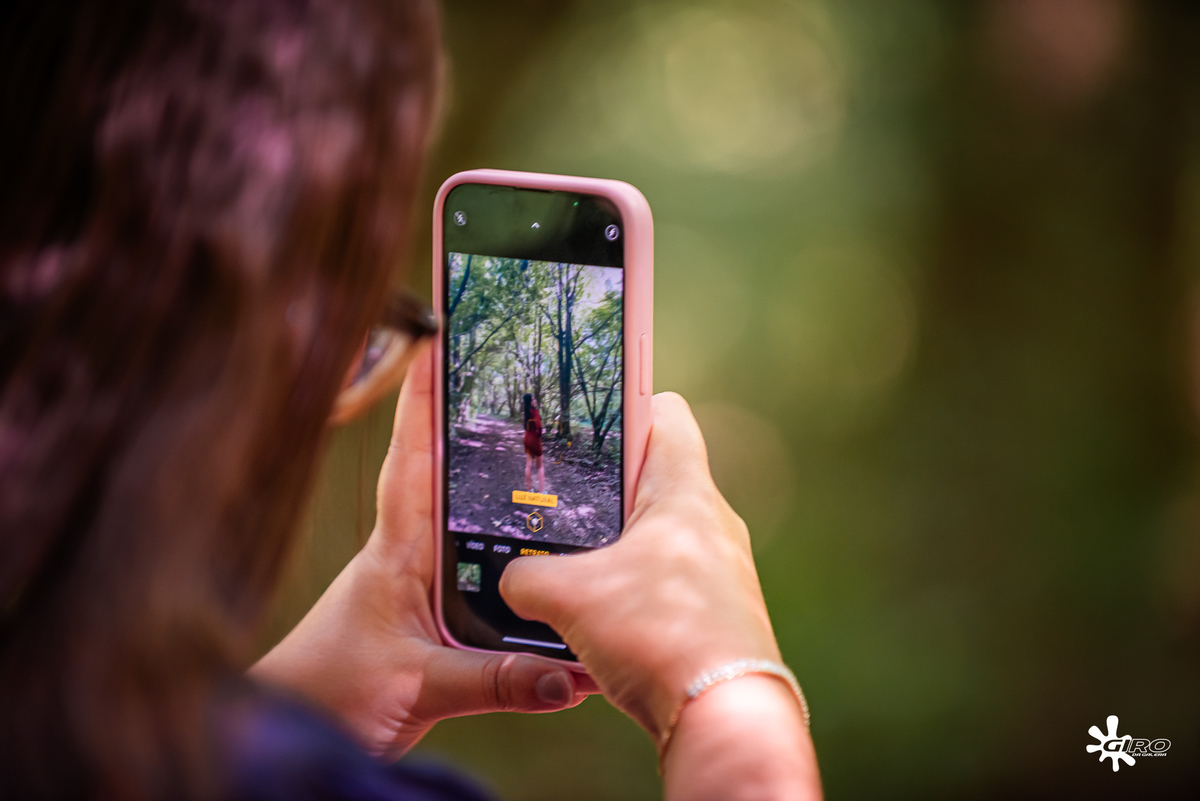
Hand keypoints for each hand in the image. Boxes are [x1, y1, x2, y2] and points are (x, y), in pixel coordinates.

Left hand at [251, 342, 587, 759]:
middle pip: (447, 467)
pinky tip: (545, 546)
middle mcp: (411, 551)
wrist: (301, 731)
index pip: (413, 456)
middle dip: (475, 414)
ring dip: (496, 475)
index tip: (442, 335)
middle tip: (515, 367)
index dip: (425, 395)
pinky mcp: (434, 607)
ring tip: (543, 436)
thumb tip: (571, 674)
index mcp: (398, 549)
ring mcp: (422, 576)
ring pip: (467, 511)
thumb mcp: (419, 688)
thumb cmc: (332, 695)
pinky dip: (510, 542)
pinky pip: (480, 560)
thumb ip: (498, 681)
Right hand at [499, 392, 780, 742]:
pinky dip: (631, 595)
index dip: (622, 404)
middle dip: (600, 493)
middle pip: (652, 480)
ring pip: (656, 539)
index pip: (665, 412)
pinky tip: (596, 622)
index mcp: (685, 490)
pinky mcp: (718, 615)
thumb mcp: (565, 596)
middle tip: (555, 505)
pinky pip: (666, 587)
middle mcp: (712, 522)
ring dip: (613, 552)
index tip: (581, 421)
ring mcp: (720, 571)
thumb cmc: (658, 634)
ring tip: (567, 571)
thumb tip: (512, 579)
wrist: (723, 716)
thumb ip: (525, 575)